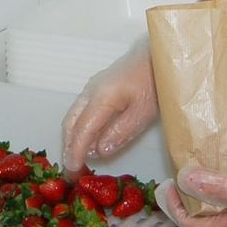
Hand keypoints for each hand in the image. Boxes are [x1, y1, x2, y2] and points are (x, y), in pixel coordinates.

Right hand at [61, 45, 157, 175]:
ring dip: (71, 138)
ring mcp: (92, 86)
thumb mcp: (144, 112)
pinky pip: (80, 110)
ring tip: (77, 159)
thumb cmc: (155, 82)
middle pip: (70, 123)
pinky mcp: (97, 86)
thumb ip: (121, 132)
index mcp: (102, 98)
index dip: (75, 152)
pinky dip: (78, 128)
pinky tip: (88, 140)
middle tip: (71, 170)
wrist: (158, 54)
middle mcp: (91, 91)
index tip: (73, 171)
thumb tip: (98, 152)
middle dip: (68, 147)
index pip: (82, 130)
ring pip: (73, 115)